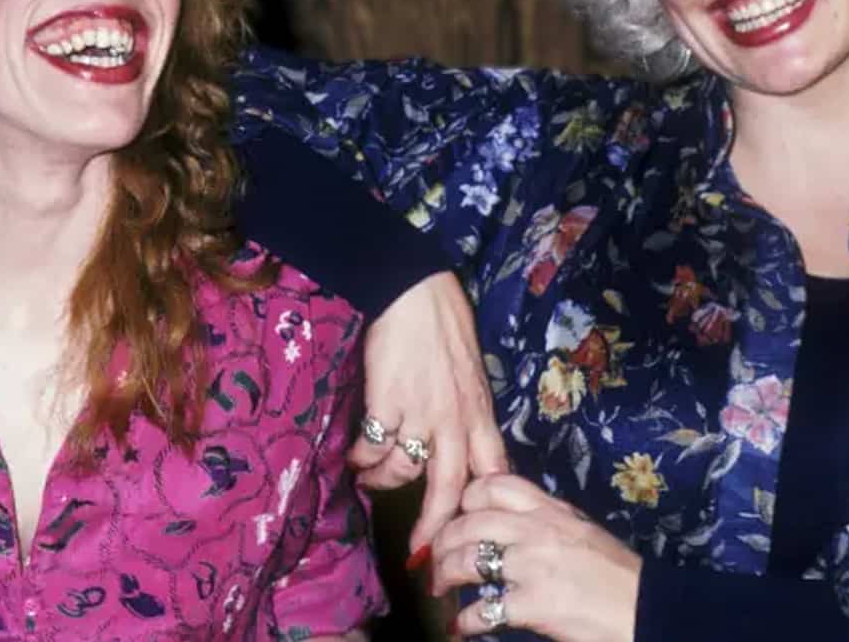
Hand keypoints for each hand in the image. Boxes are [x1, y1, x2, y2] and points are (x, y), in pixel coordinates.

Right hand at [349, 270, 507, 554]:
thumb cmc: (444, 331)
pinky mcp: (389, 404)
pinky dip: (361, 457)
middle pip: (448, 491)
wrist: (415, 294)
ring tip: (368, 478)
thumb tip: (458, 449)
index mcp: (480, 417)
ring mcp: (422, 415)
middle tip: (420, 554)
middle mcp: (456, 423)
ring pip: (403, 471)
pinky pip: (373, 447)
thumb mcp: (471, 379)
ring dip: (382, 481)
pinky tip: (355, 455)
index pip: (492, 476)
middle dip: (434, 528)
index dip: (483, 511)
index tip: (473, 536)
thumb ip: (468, 416)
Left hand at [429, 474, 639, 640]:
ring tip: (439, 589)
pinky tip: (462, 627)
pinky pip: (483, 609)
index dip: (465, 499)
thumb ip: (547, 521)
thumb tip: (509, 520)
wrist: (650, 612)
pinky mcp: (534, 604)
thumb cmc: (620, 577)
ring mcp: (534, 566)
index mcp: (551, 510)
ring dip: (445, 575)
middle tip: (433, 557)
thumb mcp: (583, 532)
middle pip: (469, 522)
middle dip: (443, 541)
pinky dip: (465, 620)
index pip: (494, 485)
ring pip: (467, 560)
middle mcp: (538, 531)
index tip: (455, 515)